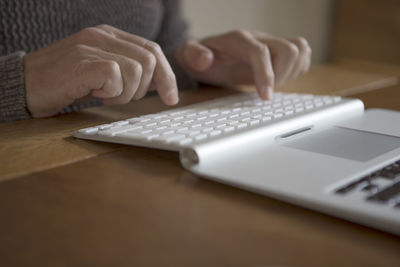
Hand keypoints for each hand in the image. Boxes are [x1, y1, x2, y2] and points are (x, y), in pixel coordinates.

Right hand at [24, 25, 178, 117]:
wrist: (25, 84)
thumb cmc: (66, 81)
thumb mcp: (102, 72)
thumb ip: (128, 70)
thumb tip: (159, 83)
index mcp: (110, 35)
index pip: (152, 50)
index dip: (167, 76)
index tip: (172, 97)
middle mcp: (102, 36)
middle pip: (150, 60)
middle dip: (146, 87)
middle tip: (122, 97)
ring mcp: (91, 46)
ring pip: (136, 70)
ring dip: (126, 93)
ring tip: (105, 96)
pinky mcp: (82, 62)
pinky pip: (116, 77)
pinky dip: (112, 93)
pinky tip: (97, 94)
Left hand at [176, 29, 311, 99]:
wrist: (206, 53)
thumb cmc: (198, 57)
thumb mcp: (187, 55)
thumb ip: (192, 55)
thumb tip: (206, 60)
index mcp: (237, 39)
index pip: (260, 52)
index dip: (266, 75)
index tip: (265, 97)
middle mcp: (258, 38)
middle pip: (289, 49)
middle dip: (282, 76)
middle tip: (266, 92)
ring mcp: (270, 43)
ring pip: (300, 49)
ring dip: (292, 72)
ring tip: (273, 85)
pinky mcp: (277, 51)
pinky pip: (302, 54)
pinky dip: (298, 69)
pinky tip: (280, 79)